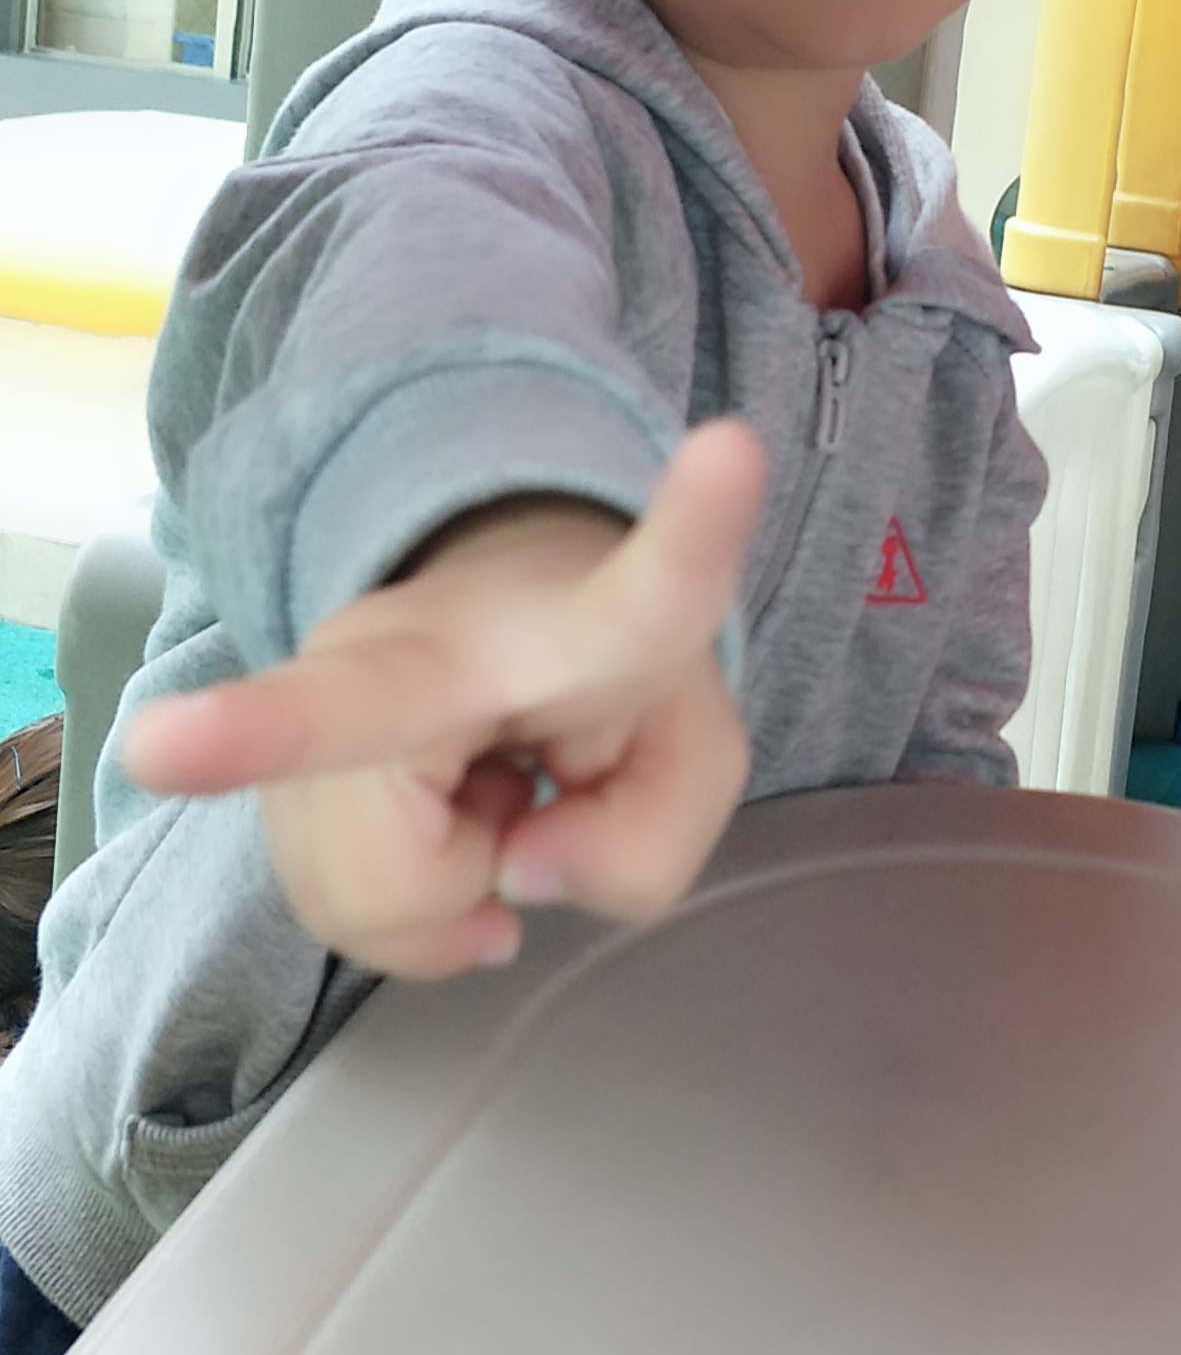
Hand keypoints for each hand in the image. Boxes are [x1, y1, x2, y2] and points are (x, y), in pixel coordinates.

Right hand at [123, 418, 767, 979]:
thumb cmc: (613, 701)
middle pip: (365, 765)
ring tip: (485, 809)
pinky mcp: (275, 731)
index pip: (652, 588)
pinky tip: (438, 827)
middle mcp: (430, 633)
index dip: (696, 531)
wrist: (499, 625)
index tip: (735, 446)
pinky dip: (401, 908)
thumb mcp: (683, 773)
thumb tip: (512, 873)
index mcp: (593, 623)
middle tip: (271, 765)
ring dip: (439, 896)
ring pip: (360, 888)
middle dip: (297, 767)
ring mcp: (332, 674)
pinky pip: (329, 901)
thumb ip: (645, 851)